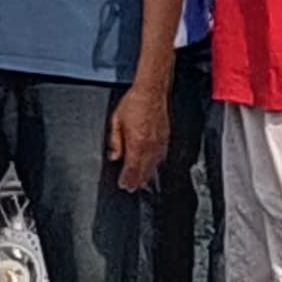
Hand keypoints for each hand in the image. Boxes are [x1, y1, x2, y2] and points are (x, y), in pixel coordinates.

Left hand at [107, 73, 170, 193]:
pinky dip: (157, 164)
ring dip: (148, 175)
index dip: (128, 179)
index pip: (132, 168)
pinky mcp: (166, 138)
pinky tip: (154, 167)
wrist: (152, 92)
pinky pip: (162, 156)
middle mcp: (150, 145)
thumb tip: (114, 156)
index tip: (124, 186)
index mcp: (137, 143)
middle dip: (137, 181)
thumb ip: (115, 141)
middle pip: (145, 170)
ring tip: (142, 183)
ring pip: (155, 165)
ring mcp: (160, 142)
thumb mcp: (116, 121)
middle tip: (132, 189)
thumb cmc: (134, 103)